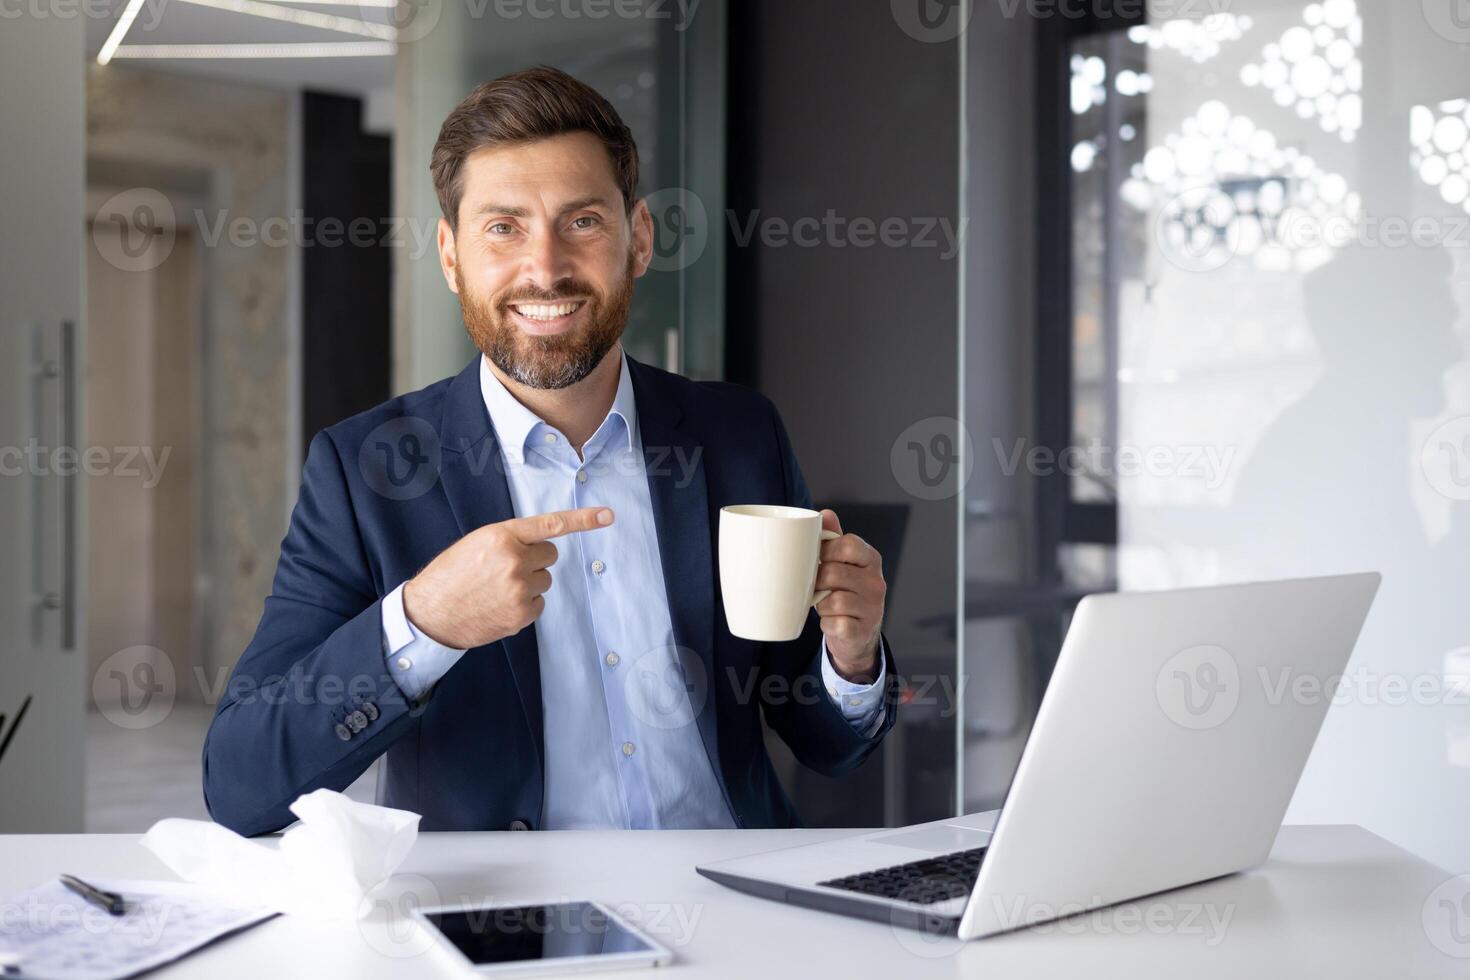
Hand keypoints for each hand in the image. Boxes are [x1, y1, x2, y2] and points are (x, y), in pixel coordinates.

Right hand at [403, 507, 613, 648]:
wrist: (430, 613)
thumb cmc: (451, 575)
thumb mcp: (476, 544)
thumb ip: (509, 540)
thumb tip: (539, 545)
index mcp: (501, 536)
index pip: (550, 524)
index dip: (583, 520)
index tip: (608, 516)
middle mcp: (513, 560)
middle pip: (550, 556)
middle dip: (535, 561)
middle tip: (506, 569)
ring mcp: (518, 589)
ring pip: (544, 581)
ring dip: (528, 584)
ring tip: (496, 590)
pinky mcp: (519, 614)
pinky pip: (538, 605)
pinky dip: (524, 606)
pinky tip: (499, 606)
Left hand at [814, 509, 885, 682]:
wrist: (858, 634)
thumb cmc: (846, 591)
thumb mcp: (843, 562)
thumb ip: (833, 537)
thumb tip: (825, 513)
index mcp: (871, 559)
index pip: (848, 544)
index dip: (826, 550)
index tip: (817, 558)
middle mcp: (876, 582)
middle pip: (834, 573)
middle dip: (817, 581)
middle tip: (816, 586)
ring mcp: (873, 608)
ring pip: (833, 600)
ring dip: (821, 604)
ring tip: (824, 604)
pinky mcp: (863, 631)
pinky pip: (835, 623)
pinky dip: (826, 623)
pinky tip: (831, 621)